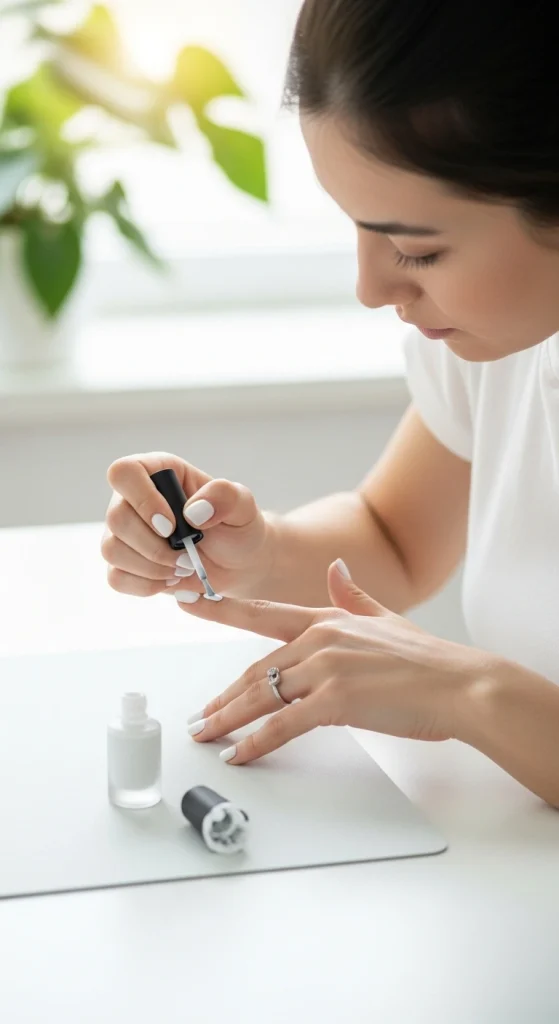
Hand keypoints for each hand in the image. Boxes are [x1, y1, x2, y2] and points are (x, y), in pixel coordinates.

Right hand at [102, 452, 272, 597]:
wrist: (238, 562)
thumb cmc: (237, 527)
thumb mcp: (243, 506)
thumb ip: (225, 497)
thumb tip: (193, 511)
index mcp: (158, 472)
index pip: (124, 472)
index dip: (143, 500)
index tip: (172, 526)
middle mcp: (134, 498)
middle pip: (116, 518)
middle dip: (154, 547)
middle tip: (188, 556)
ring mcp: (125, 531)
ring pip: (112, 549)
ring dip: (152, 568)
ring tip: (183, 567)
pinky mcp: (124, 562)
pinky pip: (116, 577)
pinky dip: (146, 585)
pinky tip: (171, 579)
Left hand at [178, 559, 486, 763]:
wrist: (460, 684)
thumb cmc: (429, 658)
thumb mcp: (387, 616)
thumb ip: (354, 595)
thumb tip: (337, 568)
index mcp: (328, 618)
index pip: (263, 613)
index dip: (222, 611)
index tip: (190, 605)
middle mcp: (320, 638)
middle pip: (256, 669)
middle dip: (223, 696)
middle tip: (200, 715)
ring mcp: (325, 668)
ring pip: (261, 695)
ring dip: (228, 719)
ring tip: (206, 735)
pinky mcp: (335, 701)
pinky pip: (282, 724)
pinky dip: (255, 742)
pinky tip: (238, 753)